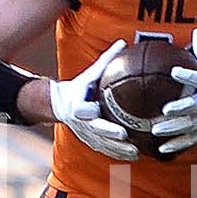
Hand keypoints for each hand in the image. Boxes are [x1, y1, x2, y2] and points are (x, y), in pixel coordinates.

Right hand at [49, 39, 138, 159]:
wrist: (60, 105)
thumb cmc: (81, 87)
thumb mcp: (90, 74)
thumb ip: (106, 60)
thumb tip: (122, 42)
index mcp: (78, 105)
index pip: (80, 110)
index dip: (87, 112)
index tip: (95, 111)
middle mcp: (81, 123)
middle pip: (94, 130)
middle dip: (108, 134)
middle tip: (124, 136)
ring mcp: (85, 135)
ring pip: (102, 144)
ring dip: (117, 150)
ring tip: (135, 152)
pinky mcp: (90, 142)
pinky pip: (105, 150)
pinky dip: (118, 154)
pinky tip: (134, 156)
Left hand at [151, 30, 196, 153]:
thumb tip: (195, 32)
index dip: (187, 75)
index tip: (174, 72)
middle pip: (192, 107)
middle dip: (179, 109)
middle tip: (164, 110)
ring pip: (187, 126)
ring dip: (171, 129)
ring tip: (154, 130)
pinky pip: (189, 140)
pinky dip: (176, 145)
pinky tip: (161, 149)